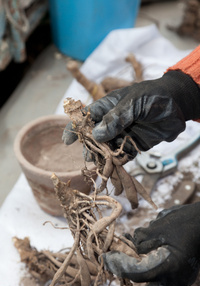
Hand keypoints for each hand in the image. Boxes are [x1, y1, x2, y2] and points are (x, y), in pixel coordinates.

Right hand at [62, 70, 199, 157]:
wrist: (178, 104)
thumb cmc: (153, 96)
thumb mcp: (133, 103)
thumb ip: (115, 118)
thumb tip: (97, 135)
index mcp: (107, 107)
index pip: (86, 117)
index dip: (75, 128)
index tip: (67, 140)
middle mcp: (112, 122)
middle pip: (94, 137)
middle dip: (90, 147)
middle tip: (90, 157)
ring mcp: (122, 134)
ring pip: (107, 149)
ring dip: (103, 158)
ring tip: (102, 166)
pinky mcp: (133, 145)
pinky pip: (122, 156)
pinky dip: (118, 162)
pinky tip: (116, 168)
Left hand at [100, 203, 199, 285]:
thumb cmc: (181, 222)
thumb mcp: (157, 228)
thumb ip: (140, 241)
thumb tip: (125, 248)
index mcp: (170, 265)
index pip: (140, 273)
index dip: (120, 266)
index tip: (107, 258)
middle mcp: (176, 280)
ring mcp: (179, 284)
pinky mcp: (180, 283)